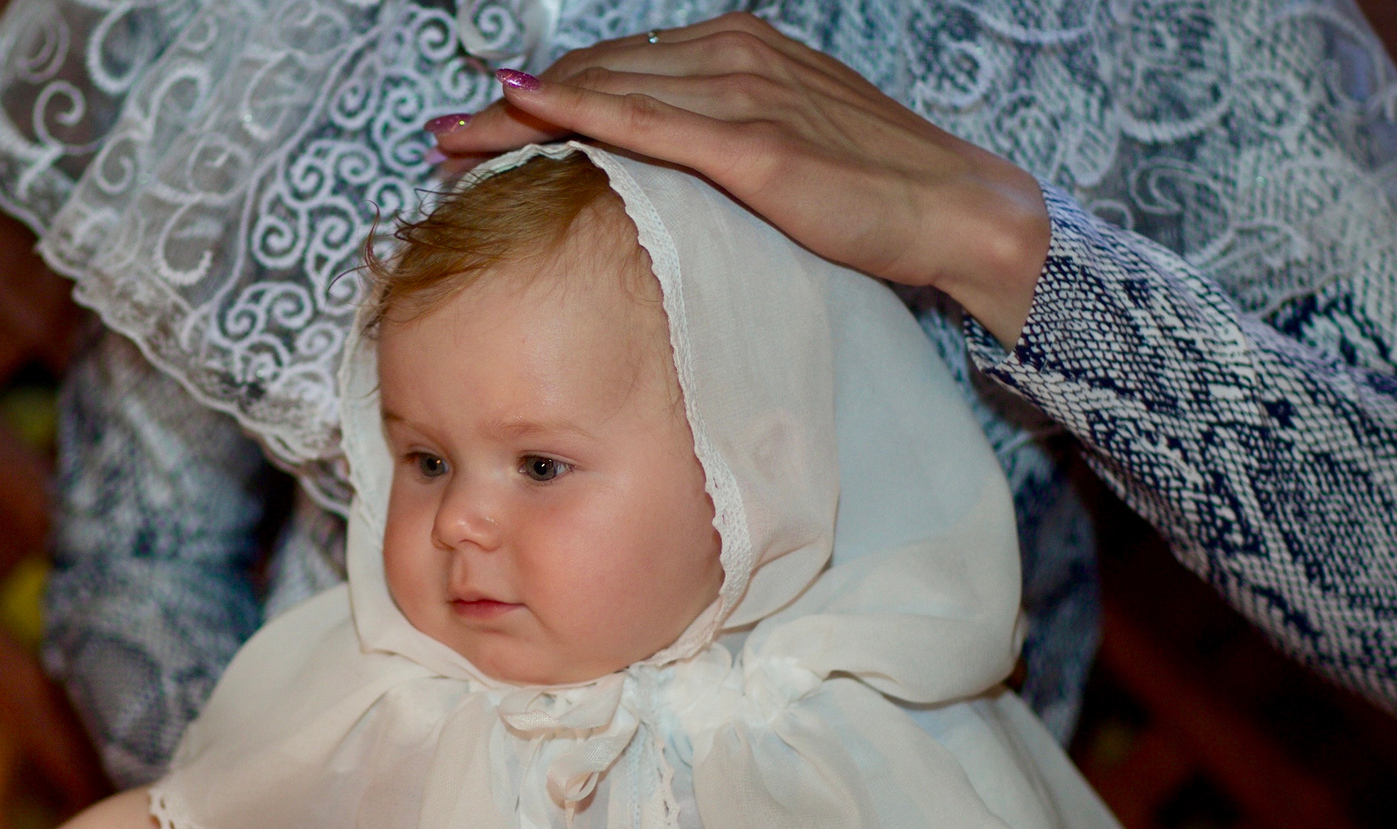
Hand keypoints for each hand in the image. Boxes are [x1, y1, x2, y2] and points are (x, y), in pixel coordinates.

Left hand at [427, 11, 1049, 344]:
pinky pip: (646, 121)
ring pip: (606, 92)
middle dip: (511, 108)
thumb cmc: (870, 193)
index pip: (616, 67)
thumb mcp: (780, 150)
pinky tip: (525, 112)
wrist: (954, 210)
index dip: (542, 95)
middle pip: (595, 74)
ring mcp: (743, 93)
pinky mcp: (754, 145)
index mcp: (737, 50)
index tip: (479, 124)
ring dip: (522, 115)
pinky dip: (578, 113)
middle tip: (442, 139)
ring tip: (456, 143)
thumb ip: (713, 142)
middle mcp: (732, 56)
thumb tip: (647, 170)